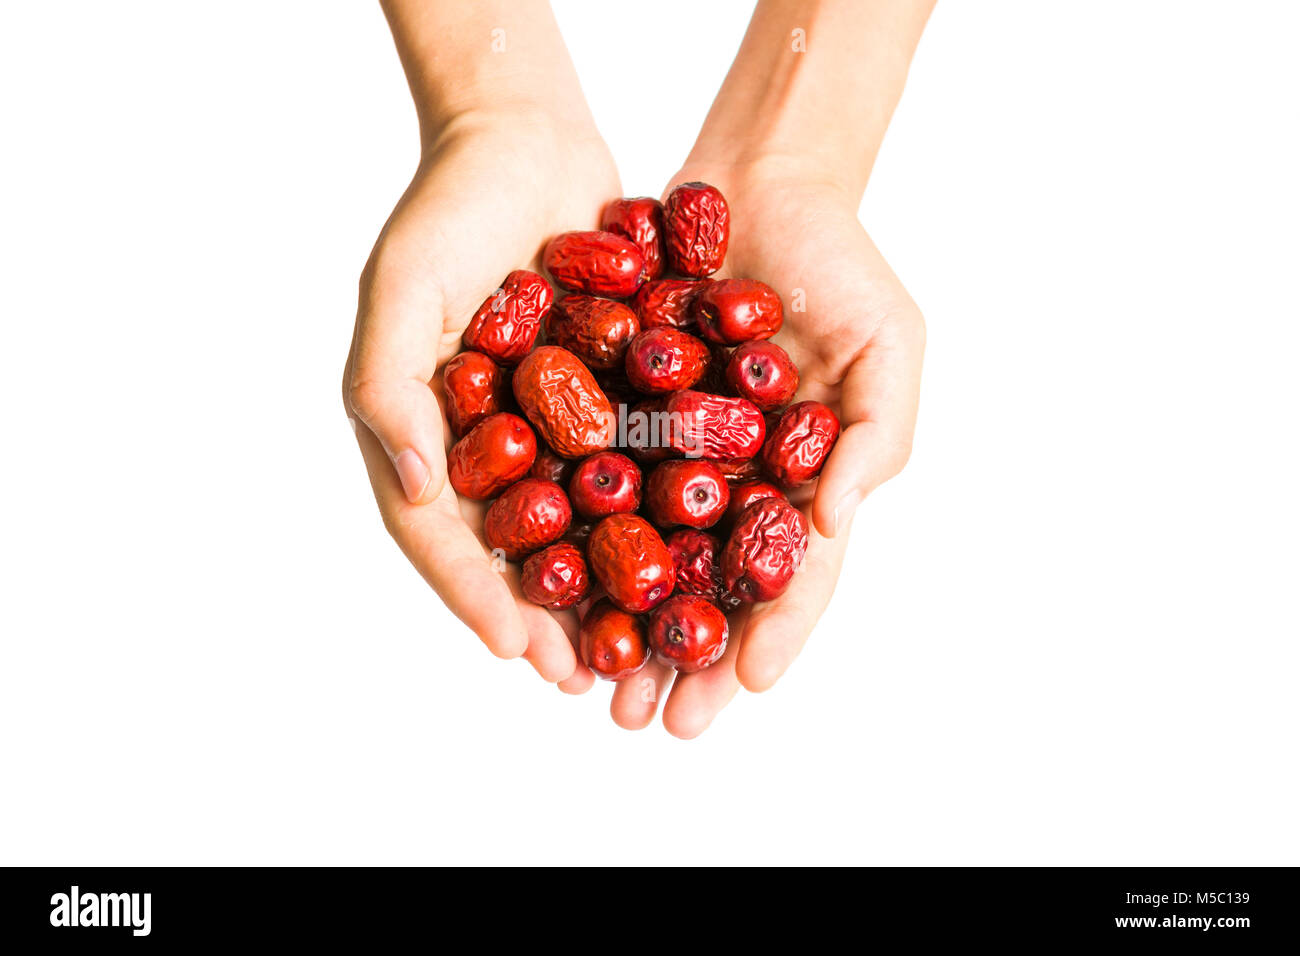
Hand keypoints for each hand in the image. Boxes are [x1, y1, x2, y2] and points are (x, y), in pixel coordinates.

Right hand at [343, 107, 617, 690]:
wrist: (526, 141)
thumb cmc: (448, 209)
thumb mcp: (401, 289)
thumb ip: (390, 387)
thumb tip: (417, 487)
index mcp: (422, 435)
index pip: (440, 536)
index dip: (473, 596)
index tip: (515, 650)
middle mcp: (484, 444)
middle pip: (512, 549)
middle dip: (546, 615)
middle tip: (583, 677)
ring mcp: (546, 426)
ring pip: (574, 525)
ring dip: (602, 587)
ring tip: (636, 642)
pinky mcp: (604, 399)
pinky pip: (626, 467)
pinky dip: (651, 515)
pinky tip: (687, 557)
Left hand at [609, 162, 924, 736]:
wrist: (759, 180)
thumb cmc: (842, 263)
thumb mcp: (889, 344)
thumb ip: (877, 434)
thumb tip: (832, 520)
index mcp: (806, 479)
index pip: (796, 575)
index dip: (775, 634)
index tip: (745, 690)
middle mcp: (737, 480)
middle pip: (711, 586)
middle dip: (686, 656)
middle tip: (651, 722)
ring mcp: (677, 450)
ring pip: (646, 555)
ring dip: (624, 623)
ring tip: (596, 685)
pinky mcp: (624, 411)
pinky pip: (595, 481)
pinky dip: (576, 538)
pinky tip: (551, 587)